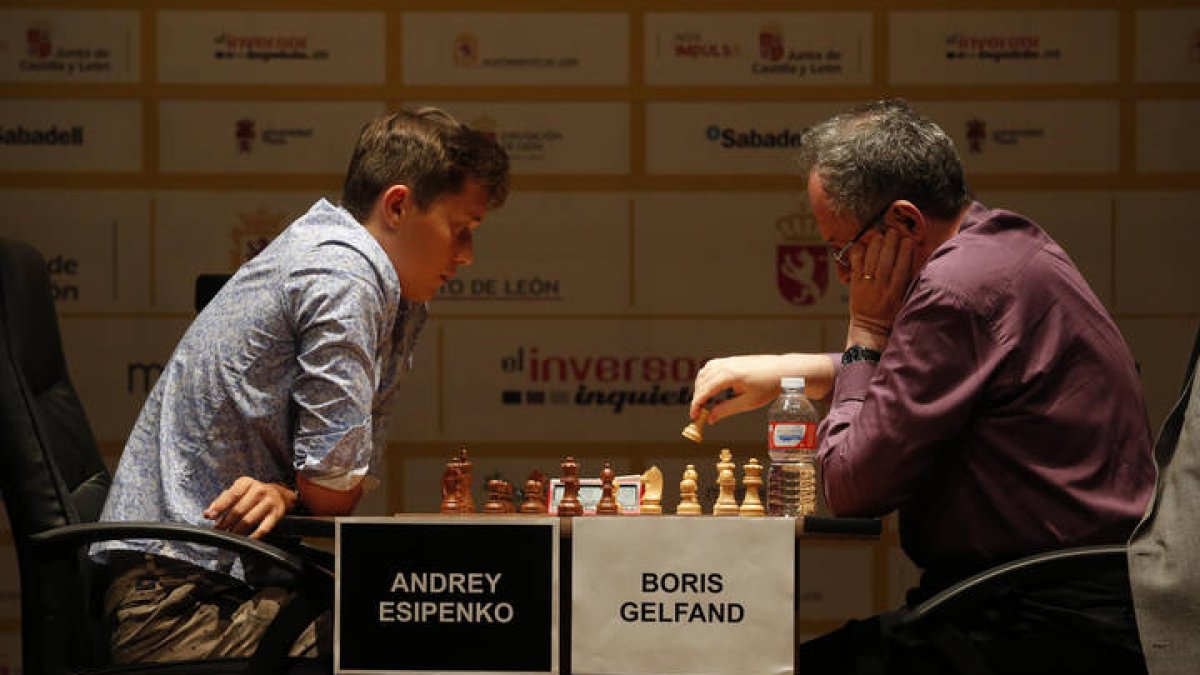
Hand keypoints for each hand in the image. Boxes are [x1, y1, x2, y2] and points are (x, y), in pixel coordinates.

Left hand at [204, 476, 296, 539]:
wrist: (279, 494)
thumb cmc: (252, 494)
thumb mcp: (238, 491)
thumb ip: (222, 501)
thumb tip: (207, 514)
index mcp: (247, 482)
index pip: (231, 495)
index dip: (219, 506)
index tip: (209, 516)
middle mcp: (259, 490)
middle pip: (239, 510)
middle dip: (226, 522)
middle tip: (219, 530)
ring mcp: (269, 502)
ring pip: (249, 520)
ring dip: (237, 530)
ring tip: (229, 534)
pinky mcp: (276, 514)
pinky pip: (263, 528)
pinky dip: (253, 536)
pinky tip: (245, 539)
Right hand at [690, 354, 833, 424]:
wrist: (783, 370)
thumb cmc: (769, 385)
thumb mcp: (748, 402)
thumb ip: (727, 410)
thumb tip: (711, 419)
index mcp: (729, 375)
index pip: (705, 390)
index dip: (696, 404)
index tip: (694, 416)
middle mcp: (726, 365)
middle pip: (702, 382)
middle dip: (697, 398)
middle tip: (698, 413)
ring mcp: (728, 361)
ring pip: (704, 373)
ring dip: (700, 387)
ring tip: (703, 402)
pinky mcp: (731, 360)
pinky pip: (711, 367)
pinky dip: (705, 378)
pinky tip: (708, 387)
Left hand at [847, 228, 912, 350]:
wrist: (871, 329)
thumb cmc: (891, 315)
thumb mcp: (905, 301)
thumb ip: (910, 284)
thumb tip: (917, 263)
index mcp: (896, 293)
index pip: (902, 269)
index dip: (905, 253)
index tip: (908, 240)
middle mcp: (882, 288)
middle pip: (886, 263)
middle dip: (890, 245)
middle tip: (893, 231)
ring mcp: (867, 287)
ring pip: (871, 263)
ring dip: (875, 247)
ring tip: (880, 234)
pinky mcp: (855, 286)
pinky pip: (856, 268)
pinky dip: (858, 256)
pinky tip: (861, 245)